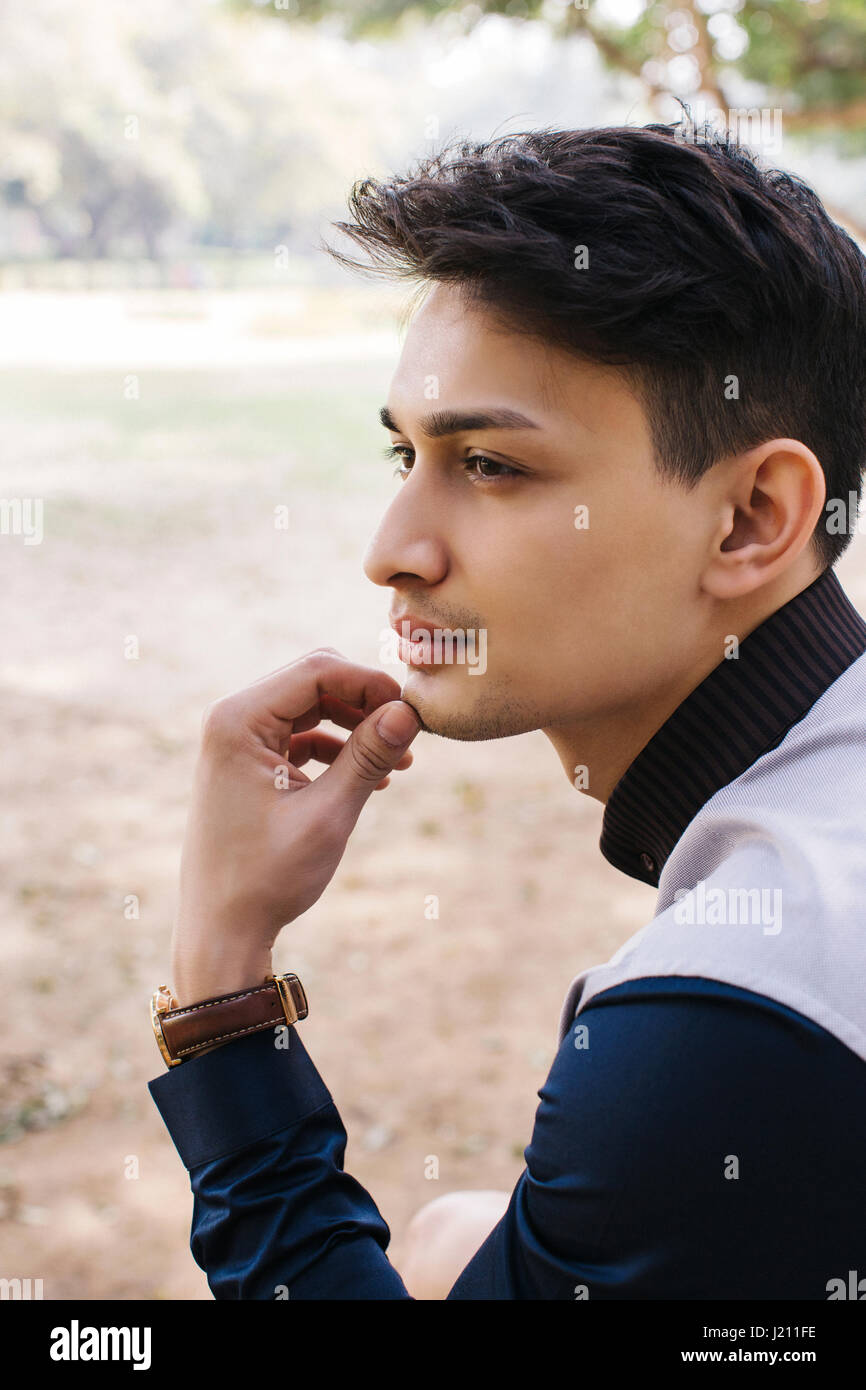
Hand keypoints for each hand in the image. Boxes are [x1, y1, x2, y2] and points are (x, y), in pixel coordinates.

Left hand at [171, 648, 420, 1002]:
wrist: (221, 930)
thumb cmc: (266, 877)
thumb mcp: (328, 814)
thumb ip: (368, 756)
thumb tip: (408, 712)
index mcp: (238, 721)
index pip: (317, 670)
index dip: (370, 682)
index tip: (412, 711)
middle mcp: (232, 720)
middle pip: (314, 682)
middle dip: (365, 702)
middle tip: (409, 733)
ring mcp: (238, 742)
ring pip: (311, 709)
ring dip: (356, 727)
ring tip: (400, 763)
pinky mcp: (248, 764)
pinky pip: (301, 738)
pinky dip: (337, 751)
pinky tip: (373, 780)